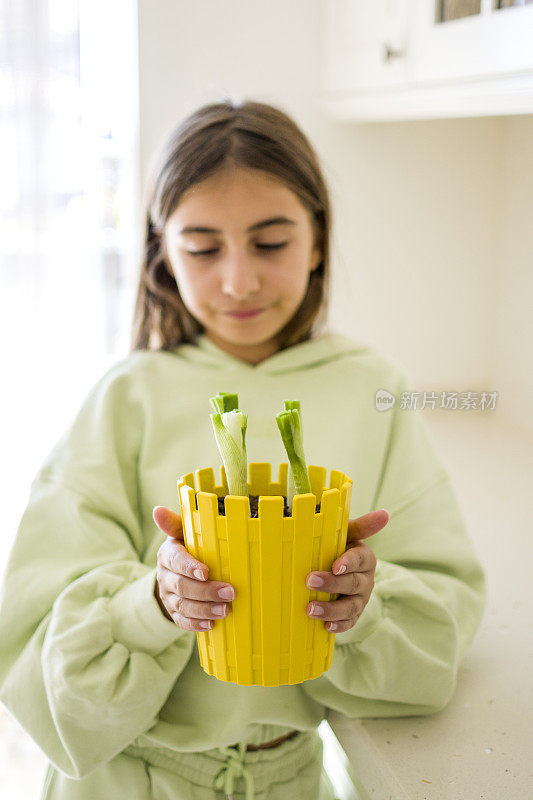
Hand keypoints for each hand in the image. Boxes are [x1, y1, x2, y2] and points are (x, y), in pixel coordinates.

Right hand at [153, 506, 234, 631]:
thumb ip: (175, 523)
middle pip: (181, 586)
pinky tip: (211, 624)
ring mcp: (168, 596)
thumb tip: (157, 510)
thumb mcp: (181, 534)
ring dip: (205, 609)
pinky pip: (182, 621)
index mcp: (168, 554)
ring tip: (226, 610)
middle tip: (230, 592)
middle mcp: (165, 576)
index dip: (189, 567)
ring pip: (183, 605)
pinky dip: (196, 624)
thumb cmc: (186, 548)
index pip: (175, 560)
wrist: (173, 573)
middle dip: (206, 591)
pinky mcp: (173, 612)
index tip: (206, 572)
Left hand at [305, 509, 389, 632]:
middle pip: (353, 584)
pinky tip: (326, 626)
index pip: (361, 559)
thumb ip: (360, 526)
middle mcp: (366, 579)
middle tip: (310, 581)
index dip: (349, 563)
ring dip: (331, 609)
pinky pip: (349, 622)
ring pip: (351, 606)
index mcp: (364, 558)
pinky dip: (339, 626)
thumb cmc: (338, 548)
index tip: (335, 565)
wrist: (335, 568)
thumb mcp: (346, 535)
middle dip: (332, 584)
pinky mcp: (353, 614)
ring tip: (311, 609)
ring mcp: (360, 599)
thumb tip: (385, 513)